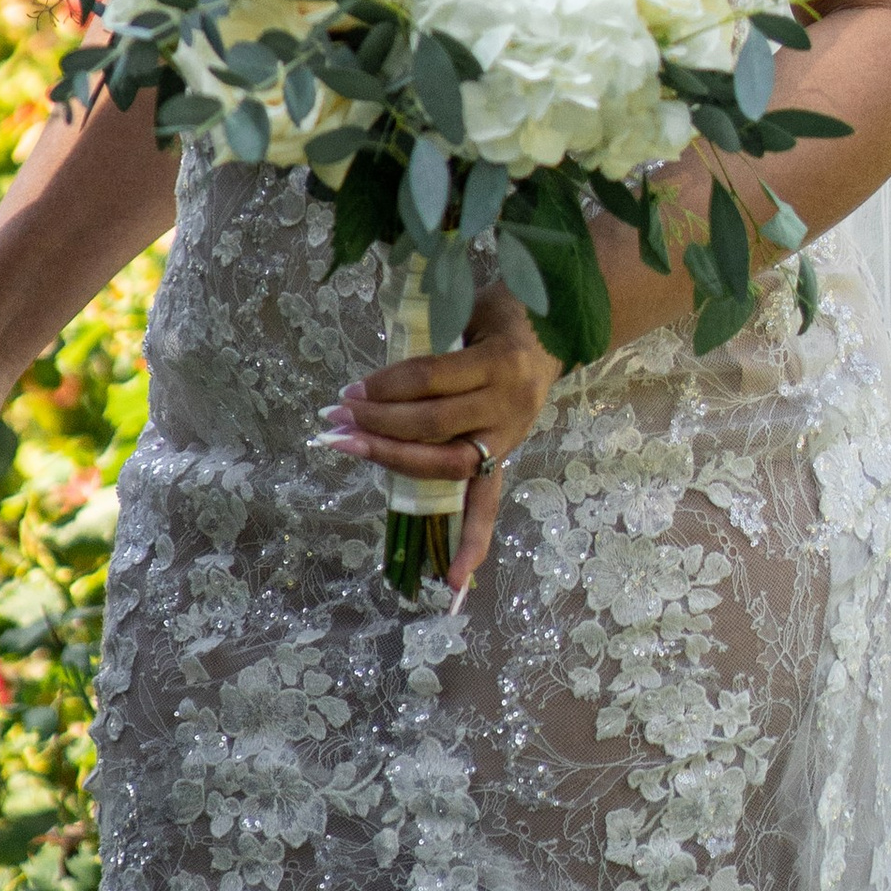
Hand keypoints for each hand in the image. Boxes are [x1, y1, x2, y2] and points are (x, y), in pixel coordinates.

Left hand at [323, 283, 558, 593]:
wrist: (555, 333)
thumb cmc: (504, 316)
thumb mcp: (470, 312)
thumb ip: (432, 344)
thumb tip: (377, 376)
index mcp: (499, 362)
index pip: (432, 379)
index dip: (388, 385)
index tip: (350, 390)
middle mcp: (506, 405)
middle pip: (433, 423)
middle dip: (379, 423)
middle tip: (335, 419)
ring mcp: (508, 437)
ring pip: (447, 463)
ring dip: (393, 461)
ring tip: (349, 450)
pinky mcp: (506, 458)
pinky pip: (487, 503)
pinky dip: (472, 542)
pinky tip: (453, 578)